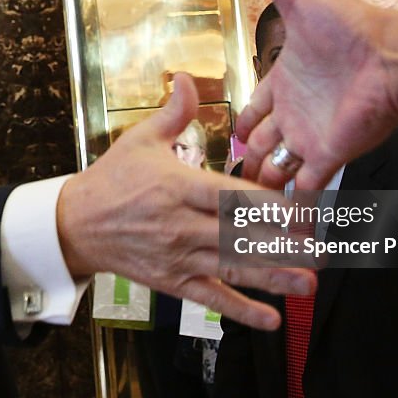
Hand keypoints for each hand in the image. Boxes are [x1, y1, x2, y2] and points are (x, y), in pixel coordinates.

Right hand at [56, 73, 316, 330]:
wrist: (77, 224)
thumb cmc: (113, 179)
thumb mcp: (141, 139)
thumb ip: (174, 112)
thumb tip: (187, 77)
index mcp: (178, 186)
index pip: (228, 197)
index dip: (264, 205)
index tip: (298, 211)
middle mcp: (181, 225)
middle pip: (238, 236)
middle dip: (282, 246)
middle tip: (320, 251)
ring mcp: (178, 257)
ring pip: (232, 269)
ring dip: (273, 278)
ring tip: (309, 283)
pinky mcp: (173, 282)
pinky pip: (212, 298)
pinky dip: (242, 311)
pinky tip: (272, 320)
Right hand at [234, 0, 397, 189]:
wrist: (391, 57)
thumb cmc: (348, 26)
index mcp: (284, 80)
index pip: (253, 109)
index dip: (241, 124)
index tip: (230, 138)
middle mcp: (295, 112)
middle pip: (262, 144)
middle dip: (246, 162)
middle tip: (226, 182)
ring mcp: (311, 136)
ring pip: (278, 170)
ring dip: (262, 187)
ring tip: (241, 208)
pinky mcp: (330, 155)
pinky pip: (307, 187)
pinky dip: (293, 206)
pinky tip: (275, 218)